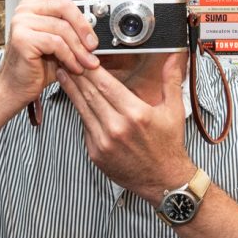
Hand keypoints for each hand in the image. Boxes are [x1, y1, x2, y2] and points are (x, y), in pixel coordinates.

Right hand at [0, 0, 99, 104]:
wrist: (16, 87)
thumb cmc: (36, 65)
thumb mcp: (57, 41)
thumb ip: (69, 27)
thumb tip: (96, 25)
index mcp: (34, 4)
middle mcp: (26, 9)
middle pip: (64, 4)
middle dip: (84, 26)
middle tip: (94, 45)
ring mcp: (22, 22)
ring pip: (63, 28)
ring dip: (80, 49)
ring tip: (87, 62)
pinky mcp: (23, 38)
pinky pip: (56, 43)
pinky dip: (70, 57)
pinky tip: (74, 67)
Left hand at [57, 52, 194, 200]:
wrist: (163, 180)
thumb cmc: (168, 147)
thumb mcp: (174, 111)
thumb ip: (171, 81)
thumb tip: (174, 58)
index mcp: (136, 115)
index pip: (106, 85)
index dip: (91, 69)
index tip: (83, 57)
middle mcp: (117, 128)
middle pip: (90, 94)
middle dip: (76, 75)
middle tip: (66, 60)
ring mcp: (104, 142)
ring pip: (82, 109)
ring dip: (71, 90)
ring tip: (64, 75)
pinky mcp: (96, 153)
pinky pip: (85, 126)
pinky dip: (80, 111)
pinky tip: (75, 100)